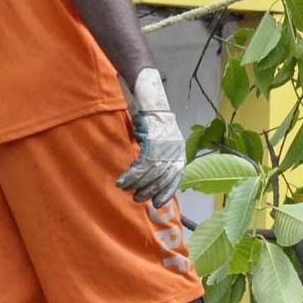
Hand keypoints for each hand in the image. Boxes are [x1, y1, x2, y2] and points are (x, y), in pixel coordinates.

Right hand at [118, 68, 185, 202]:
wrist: (149, 99)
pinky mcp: (154, 141)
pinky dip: (131, 175)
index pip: (176, 177)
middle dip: (149, 190)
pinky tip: (122, 181)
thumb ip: (159, 157)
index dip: (167, 192)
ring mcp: (166, 146)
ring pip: (151, 173)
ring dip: (137, 184)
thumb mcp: (161, 141)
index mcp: (179, 152)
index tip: (158, 203)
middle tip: (137, 198)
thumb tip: (150, 176)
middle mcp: (175, 150)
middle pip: (162, 178)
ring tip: (126, 189)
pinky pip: (142, 164)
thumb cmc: (153, 121)